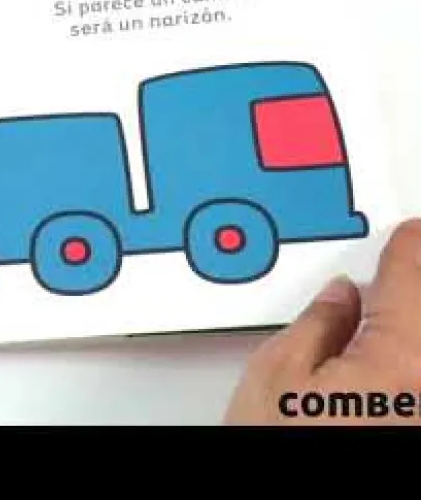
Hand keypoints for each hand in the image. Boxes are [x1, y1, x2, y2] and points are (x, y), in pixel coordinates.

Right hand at [225, 218, 420, 424]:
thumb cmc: (277, 447)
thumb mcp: (274, 376)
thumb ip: (314, 324)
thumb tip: (337, 301)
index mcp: (400, 360)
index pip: (412, 277)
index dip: (405, 247)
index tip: (405, 234)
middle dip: (404, 287)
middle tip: (382, 277)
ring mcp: (419, 412)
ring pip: (417, 342)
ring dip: (400, 321)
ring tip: (366, 319)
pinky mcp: (409, 423)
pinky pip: (413, 374)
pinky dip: (398, 351)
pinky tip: (370, 355)